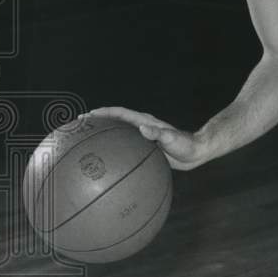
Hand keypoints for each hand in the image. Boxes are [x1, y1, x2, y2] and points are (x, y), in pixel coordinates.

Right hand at [81, 106, 203, 170]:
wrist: (196, 152)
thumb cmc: (186, 145)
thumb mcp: (172, 140)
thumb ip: (159, 133)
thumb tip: (143, 128)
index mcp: (145, 122)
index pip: (120, 114)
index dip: (104, 113)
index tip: (88, 115)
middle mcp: (142, 127)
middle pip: (115, 121)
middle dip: (98, 121)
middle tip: (80, 125)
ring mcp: (143, 137)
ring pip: (119, 134)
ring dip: (105, 134)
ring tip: (88, 142)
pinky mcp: (145, 147)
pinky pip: (126, 146)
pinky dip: (116, 149)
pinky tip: (109, 163)